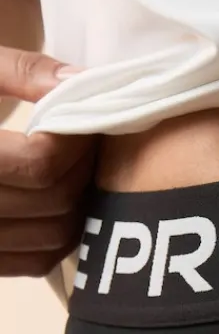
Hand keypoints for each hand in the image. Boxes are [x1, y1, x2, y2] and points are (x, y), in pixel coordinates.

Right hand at [0, 44, 98, 277]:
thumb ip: (18, 70)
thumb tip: (78, 82)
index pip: (39, 164)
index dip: (74, 140)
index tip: (83, 117)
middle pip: (53, 201)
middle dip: (82, 167)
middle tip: (85, 139)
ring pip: (52, 238)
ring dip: (77, 201)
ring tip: (73, 166)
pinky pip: (34, 262)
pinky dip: (56, 235)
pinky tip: (55, 201)